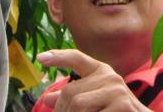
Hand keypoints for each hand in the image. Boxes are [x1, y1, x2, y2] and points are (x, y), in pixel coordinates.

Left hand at [36, 50, 150, 110]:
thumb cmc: (114, 111)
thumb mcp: (93, 101)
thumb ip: (73, 96)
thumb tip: (46, 98)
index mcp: (101, 71)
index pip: (77, 58)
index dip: (59, 57)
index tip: (40, 58)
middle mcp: (109, 76)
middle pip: (70, 92)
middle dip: (61, 111)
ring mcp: (117, 90)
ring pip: (77, 104)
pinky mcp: (122, 105)